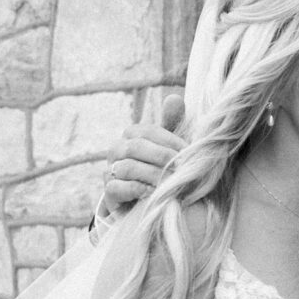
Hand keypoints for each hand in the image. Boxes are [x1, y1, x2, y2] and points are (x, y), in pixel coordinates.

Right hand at [100, 94, 186, 217]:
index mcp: (132, 134)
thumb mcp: (169, 146)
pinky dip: (135, 189)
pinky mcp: (109, 193)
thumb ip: (172, 123)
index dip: (170, 141)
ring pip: (126, 167)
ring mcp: (110, 171)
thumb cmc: (161, 167)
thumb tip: (174, 98)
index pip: (149, 131)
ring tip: (171, 183)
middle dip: (162, 157)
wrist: (148, 200)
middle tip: (182, 168)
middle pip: (136, 147)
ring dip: (152, 175)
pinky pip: (116, 188)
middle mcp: (117, 149)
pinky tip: (151, 192)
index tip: (189, 152)